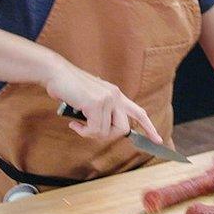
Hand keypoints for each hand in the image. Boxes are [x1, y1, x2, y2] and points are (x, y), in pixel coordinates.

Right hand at [43, 60, 162, 143]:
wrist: (56, 73)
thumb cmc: (69, 87)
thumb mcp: (90, 98)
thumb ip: (101, 110)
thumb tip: (102, 130)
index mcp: (116, 94)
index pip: (138, 112)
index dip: (148, 127)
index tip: (157, 140)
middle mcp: (115, 96)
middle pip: (123, 129)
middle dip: (107, 136)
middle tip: (89, 131)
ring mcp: (107, 99)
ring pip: (105, 132)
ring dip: (89, 133)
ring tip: (77, 124)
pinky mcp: (96, 104)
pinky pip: (94, 130)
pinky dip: (83, 132)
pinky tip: (73, 123)